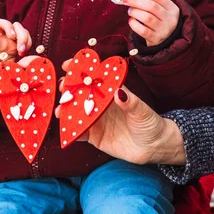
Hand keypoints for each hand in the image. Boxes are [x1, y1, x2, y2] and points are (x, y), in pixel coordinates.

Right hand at [0, 19, 31, 88]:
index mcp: (16, 47)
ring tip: (11, 37)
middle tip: (21, 48)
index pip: (25, 34)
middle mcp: (6, 42)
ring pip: (4, 23)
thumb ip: (28, 63)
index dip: (27, 40)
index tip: (23, 53)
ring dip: (10, 27)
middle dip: (22, 34)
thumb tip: (37, 57)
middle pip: (17, 26)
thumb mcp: (19, 71)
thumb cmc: (2, 78)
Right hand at [56, 59, 185, 164]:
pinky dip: (71, 131)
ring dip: (65, 110)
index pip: (94, 78)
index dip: (80, 70)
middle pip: (80, 93)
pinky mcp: (94, 136)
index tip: (68, 65)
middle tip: (62, 88)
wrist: (153, 148)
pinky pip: (79, 133)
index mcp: (111, 93)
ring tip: (60, 110)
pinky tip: (66, 129)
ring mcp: (96, 120)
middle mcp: (101, 105)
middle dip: (68, 89)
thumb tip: (119, 92)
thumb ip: (130, 102)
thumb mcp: (142, 111)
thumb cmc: (150, 124)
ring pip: (76, 112)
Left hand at [121, 0, 179, 46]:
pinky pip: (143, 31)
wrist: (167, 39)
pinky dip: (134, 24)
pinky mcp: (156, 39)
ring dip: (135, 12)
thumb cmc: (159, 19)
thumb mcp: (158, 8)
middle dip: (136, 1)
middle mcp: (170, 19)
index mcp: (172, 8)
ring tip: (130, 11)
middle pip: (152, 6)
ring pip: (147, 18)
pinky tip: (131, 21)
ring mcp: (164, 30)